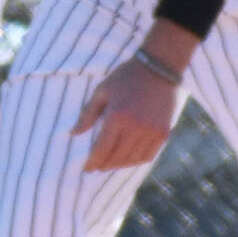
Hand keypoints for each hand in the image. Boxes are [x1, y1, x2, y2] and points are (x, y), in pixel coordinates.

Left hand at [73, 57, 184, 173]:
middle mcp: (135, 127)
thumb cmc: (126, 77)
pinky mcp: (164, 133)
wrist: (159, 68)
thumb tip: (74, 133)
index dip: (92, 162)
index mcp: (117, 116)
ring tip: (110, 164)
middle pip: (116, 157)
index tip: (86, 168)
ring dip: (119, 165)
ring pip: (132, 160)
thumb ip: (87, 114)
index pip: (102, 149)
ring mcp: (152, 131)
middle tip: (96, 167)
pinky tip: (127, 159)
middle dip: (104, 165)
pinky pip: (148, 156)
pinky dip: (135, 161)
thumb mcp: (102, 91)